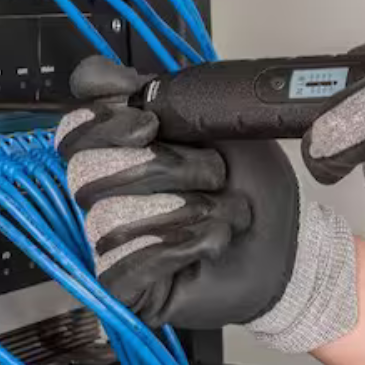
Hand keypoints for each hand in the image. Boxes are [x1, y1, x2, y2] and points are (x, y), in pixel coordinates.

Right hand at [56, 59, 356, 349]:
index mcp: (120, 151)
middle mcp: (106, 195)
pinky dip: (176, 246)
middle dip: (162, 167)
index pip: (73, 129)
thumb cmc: (255, 187)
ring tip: (225, 214)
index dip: (102, 122)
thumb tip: (98, 76)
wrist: (292, 244)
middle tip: (214, 173)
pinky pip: (119, 264)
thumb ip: (160, 94)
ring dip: (183, 211)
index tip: (150, 122)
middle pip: (84, 170)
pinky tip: (211, 242)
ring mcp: (109, 243)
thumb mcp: (218, 123)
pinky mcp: (123, 288)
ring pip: (108, 217)